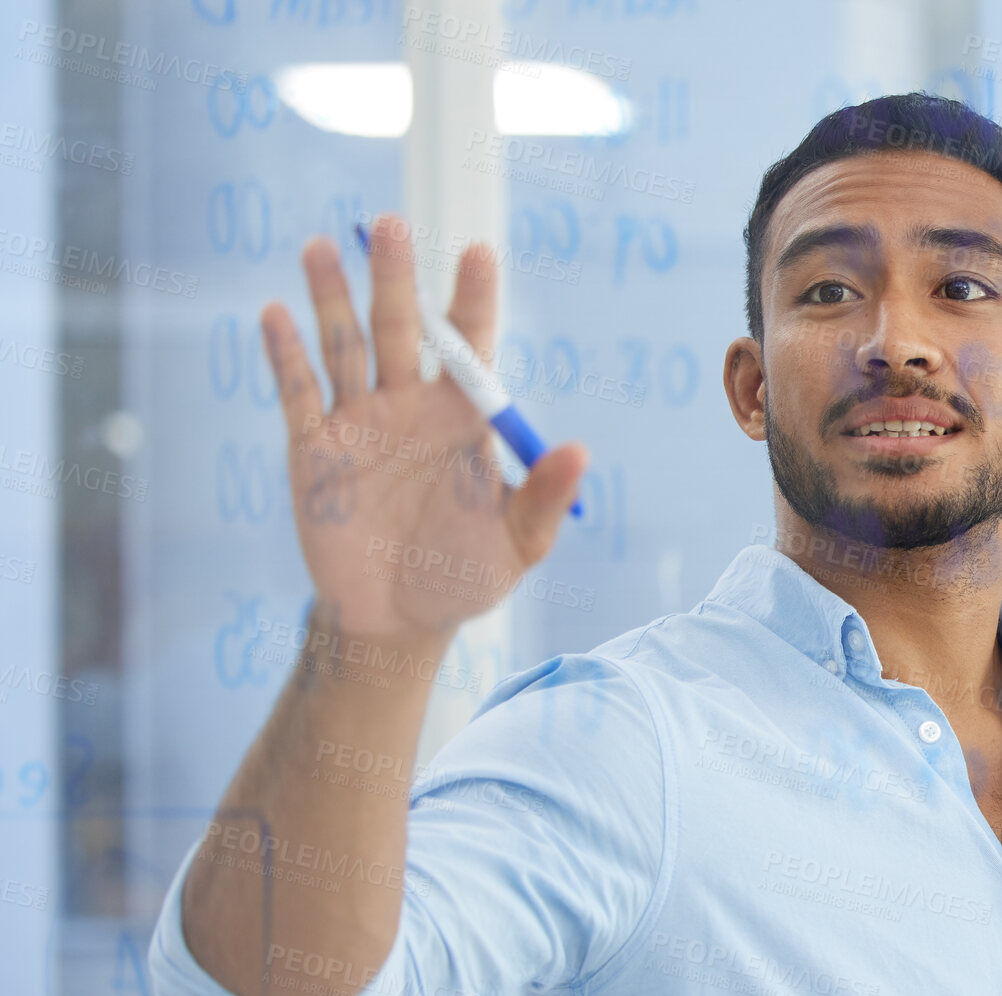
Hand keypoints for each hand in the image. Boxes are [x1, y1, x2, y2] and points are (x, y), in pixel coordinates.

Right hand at [261, 211, 586, 641]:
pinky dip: (284, 355)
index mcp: (461, 418)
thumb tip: (580, 451)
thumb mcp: (516, 545)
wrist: (399, 621)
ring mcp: (358, 422)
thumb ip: (542, 498)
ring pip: (343, 345)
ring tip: (322, 246)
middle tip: (391, 225)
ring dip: (332, 297)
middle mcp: (409, 406)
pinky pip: (298, 393)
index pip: (469, 343)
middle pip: (401, 328)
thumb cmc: (466, 578)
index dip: (472, 297)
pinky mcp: (312, 449)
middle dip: (396, 279)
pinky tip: (276, 314)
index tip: (478, 252)